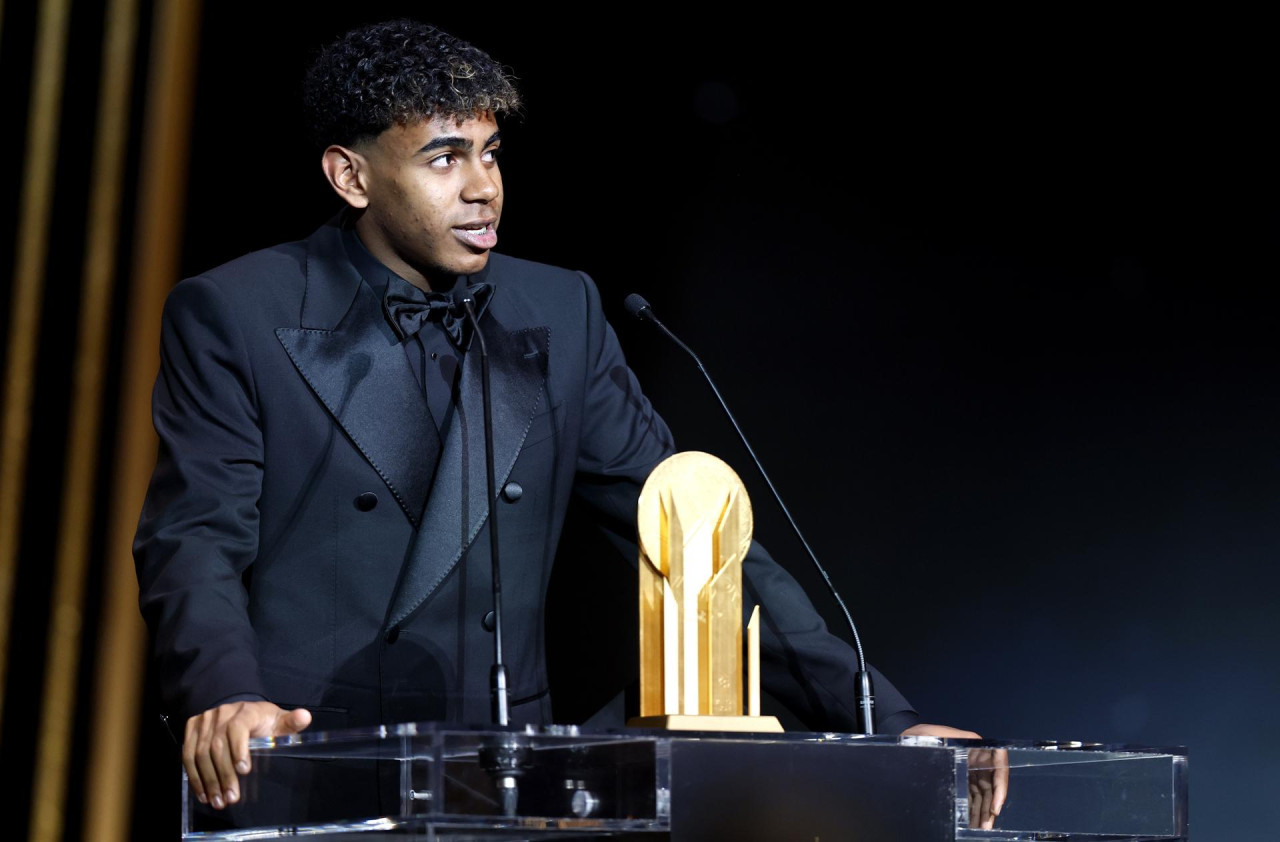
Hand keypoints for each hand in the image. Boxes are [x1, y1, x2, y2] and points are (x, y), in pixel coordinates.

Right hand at [183, 701, 310, 809]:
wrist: (241, 712)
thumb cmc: (263, 722)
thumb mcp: (279, 721)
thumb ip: (291, 723)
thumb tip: (304, 717)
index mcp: (245, 711)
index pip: (237, 728)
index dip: (238, 749)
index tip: (245, 770)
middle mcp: (222, 713)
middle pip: (217, 745)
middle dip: (224, 775)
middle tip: (231, 797)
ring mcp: (205, 721)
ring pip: (200, 753)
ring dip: (208, 780)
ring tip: (218, 801)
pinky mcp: (192, 729)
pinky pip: (188, 755)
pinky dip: (194, 776)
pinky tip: (204, 794)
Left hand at [901, 723, 1008, 829]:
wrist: (906, 737)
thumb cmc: (920, 734)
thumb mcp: (934, 736)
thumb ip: (951, 742)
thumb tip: (964, 753)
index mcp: (974, 746)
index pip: (999, 764)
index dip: (1001, 785)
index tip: (996, 805)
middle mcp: (976, 759)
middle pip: (992, 784)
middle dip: (991, 806)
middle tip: (987, 826)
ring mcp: (969, 770)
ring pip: (983, 794)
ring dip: (983, 811)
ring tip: (982, 828)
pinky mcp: (960, 779)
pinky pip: (971, 796)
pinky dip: (973, 809)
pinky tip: (971, 822)